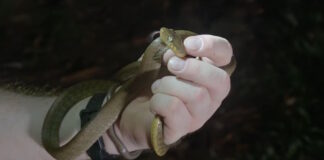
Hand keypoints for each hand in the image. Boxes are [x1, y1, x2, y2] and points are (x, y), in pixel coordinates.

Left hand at [105, 34, 232, 152]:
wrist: (134, 111)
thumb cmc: (155, 82)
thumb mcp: (164, 62)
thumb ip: (173, 53)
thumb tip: (176, 53)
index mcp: (209, 74)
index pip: (225, 55)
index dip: (212, 46)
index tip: (188, 44)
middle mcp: (212, 97)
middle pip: (220, 81)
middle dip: (193, 68)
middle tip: (171, 65)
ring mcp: (200, 116)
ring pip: (196, 95)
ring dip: (168, 85)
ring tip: (156, 87)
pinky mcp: (182, 129)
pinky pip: (174, 108)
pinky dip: (158, 100)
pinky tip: (154, 103)